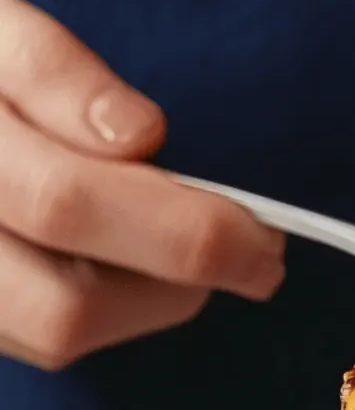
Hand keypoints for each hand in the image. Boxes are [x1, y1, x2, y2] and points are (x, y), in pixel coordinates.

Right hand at [0, 0, 283, 367]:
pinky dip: (102, 306)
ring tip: (180, 243)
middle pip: (65, 308)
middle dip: (179, 280)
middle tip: (251, 250)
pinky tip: (121, 258)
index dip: (182, 230)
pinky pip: (37, 341)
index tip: (262, 233)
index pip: (64, 202)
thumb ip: (48, 68)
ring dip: (146, 300)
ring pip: (55, 337)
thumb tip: (136, 135)